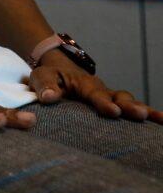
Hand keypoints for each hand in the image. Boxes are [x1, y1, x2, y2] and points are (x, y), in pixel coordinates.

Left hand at [26, 51, 162, 122]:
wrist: (61, 71)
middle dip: (129, 106)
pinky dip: (150, 115)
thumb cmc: (50, 77)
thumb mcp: (41, 77)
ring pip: (129, 102)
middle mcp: (103, 89)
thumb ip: (44, 87)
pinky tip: (162, 122)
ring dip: (143, 110)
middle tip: (139, 114)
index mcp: (84, 84)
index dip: (104, 103)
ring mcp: (111, 98)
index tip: (113, 111)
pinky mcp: (115, 105)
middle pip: (119, 97)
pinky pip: (134, 109)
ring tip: (158, 119)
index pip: (95, 94)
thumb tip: (49, 98)